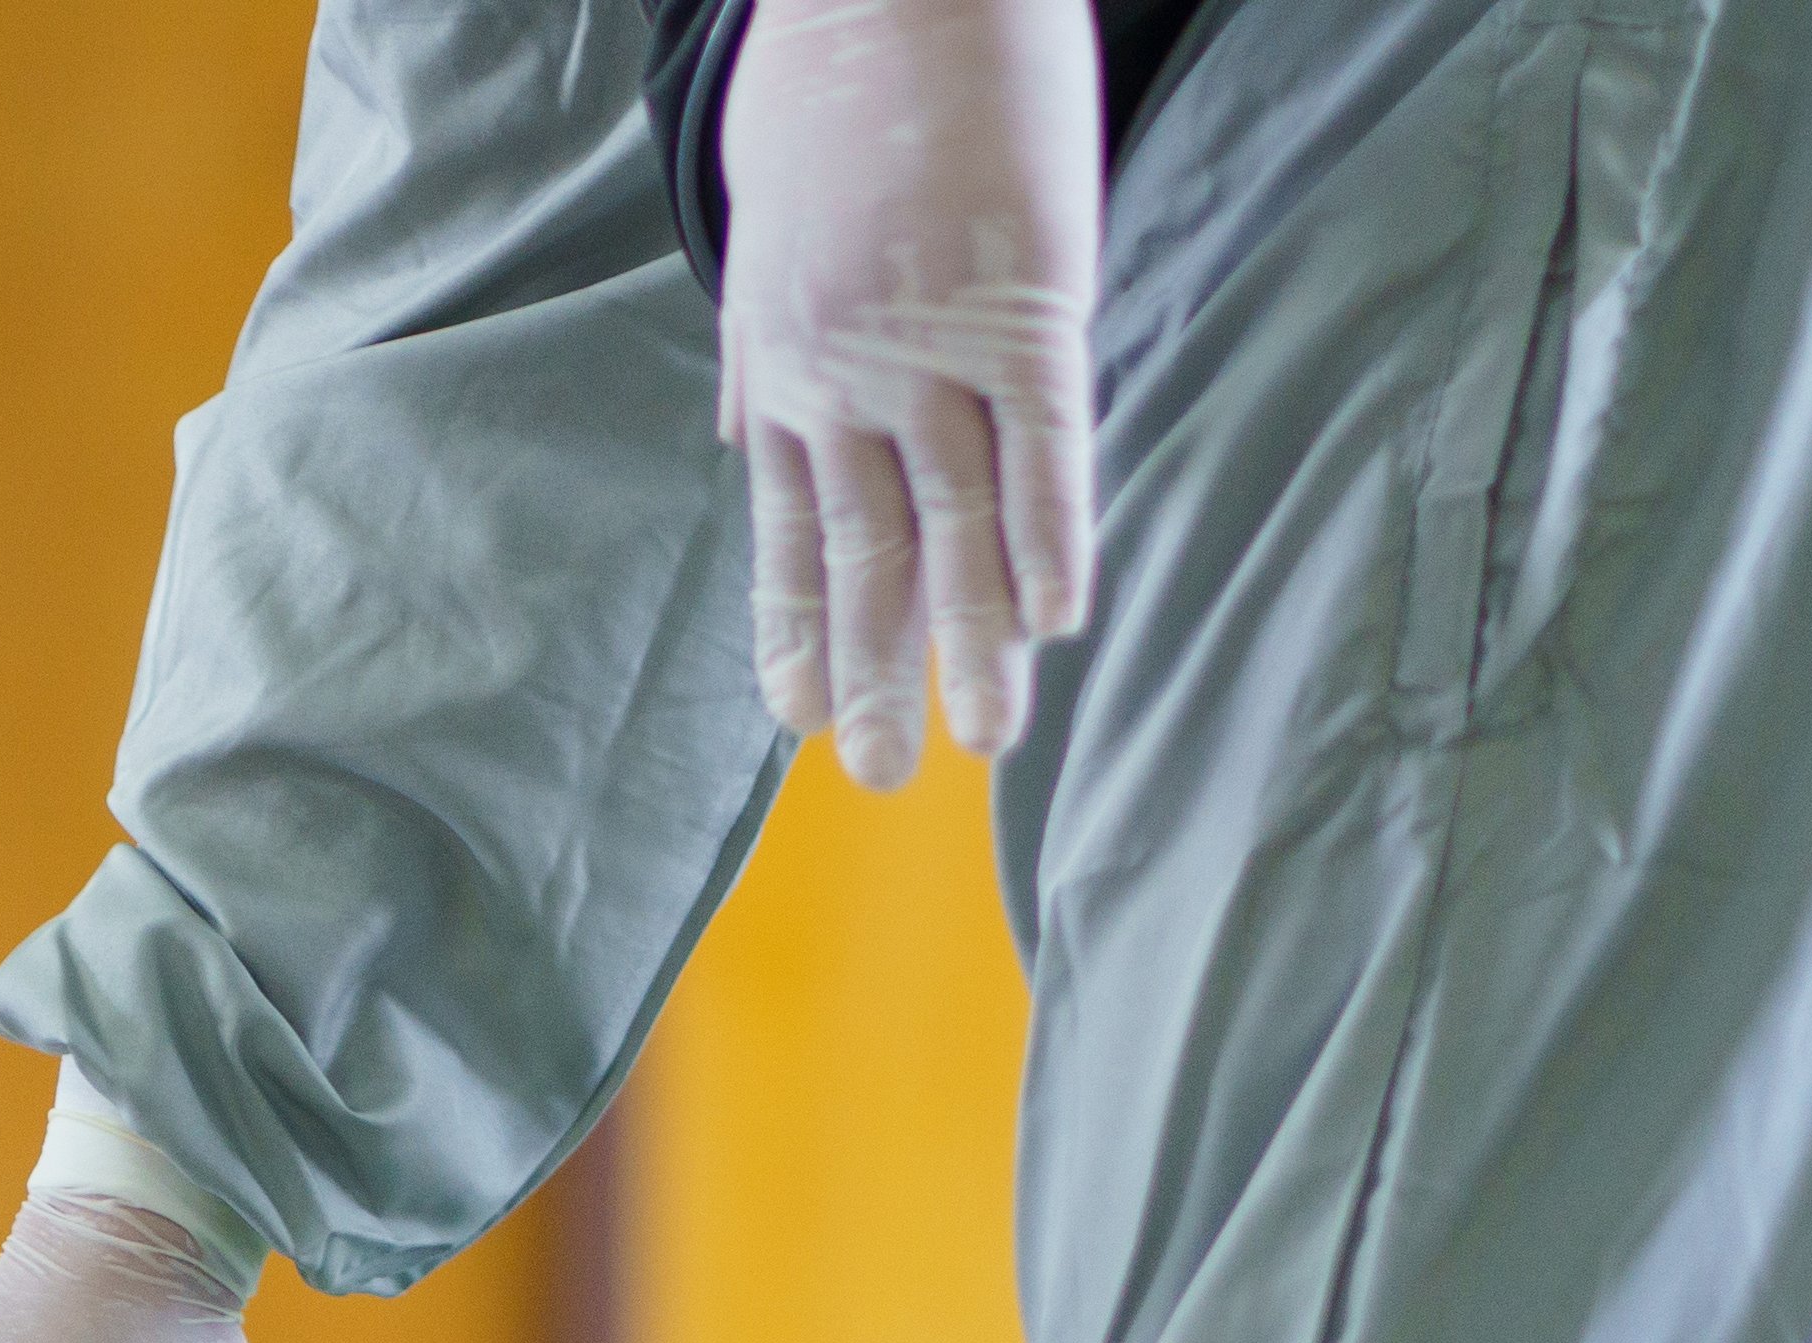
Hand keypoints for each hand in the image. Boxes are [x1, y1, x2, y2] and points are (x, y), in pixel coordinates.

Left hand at [715, 0, 1102, 787]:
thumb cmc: (832, 97)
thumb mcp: (763, 237)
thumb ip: (762, 356)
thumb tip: (751, 442)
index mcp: (786, 368)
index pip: (791, 532)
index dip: (798, 630)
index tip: (796, 717)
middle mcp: (849, 377)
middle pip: (868, 554)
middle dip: (874, 672)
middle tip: (879, 776)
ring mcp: (938, 347)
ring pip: (956, 523)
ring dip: (973, 640)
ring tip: (987, 736)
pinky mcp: (1031, 303)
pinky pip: (1046, 443)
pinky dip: (1052, 532)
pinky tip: (1060, 617)